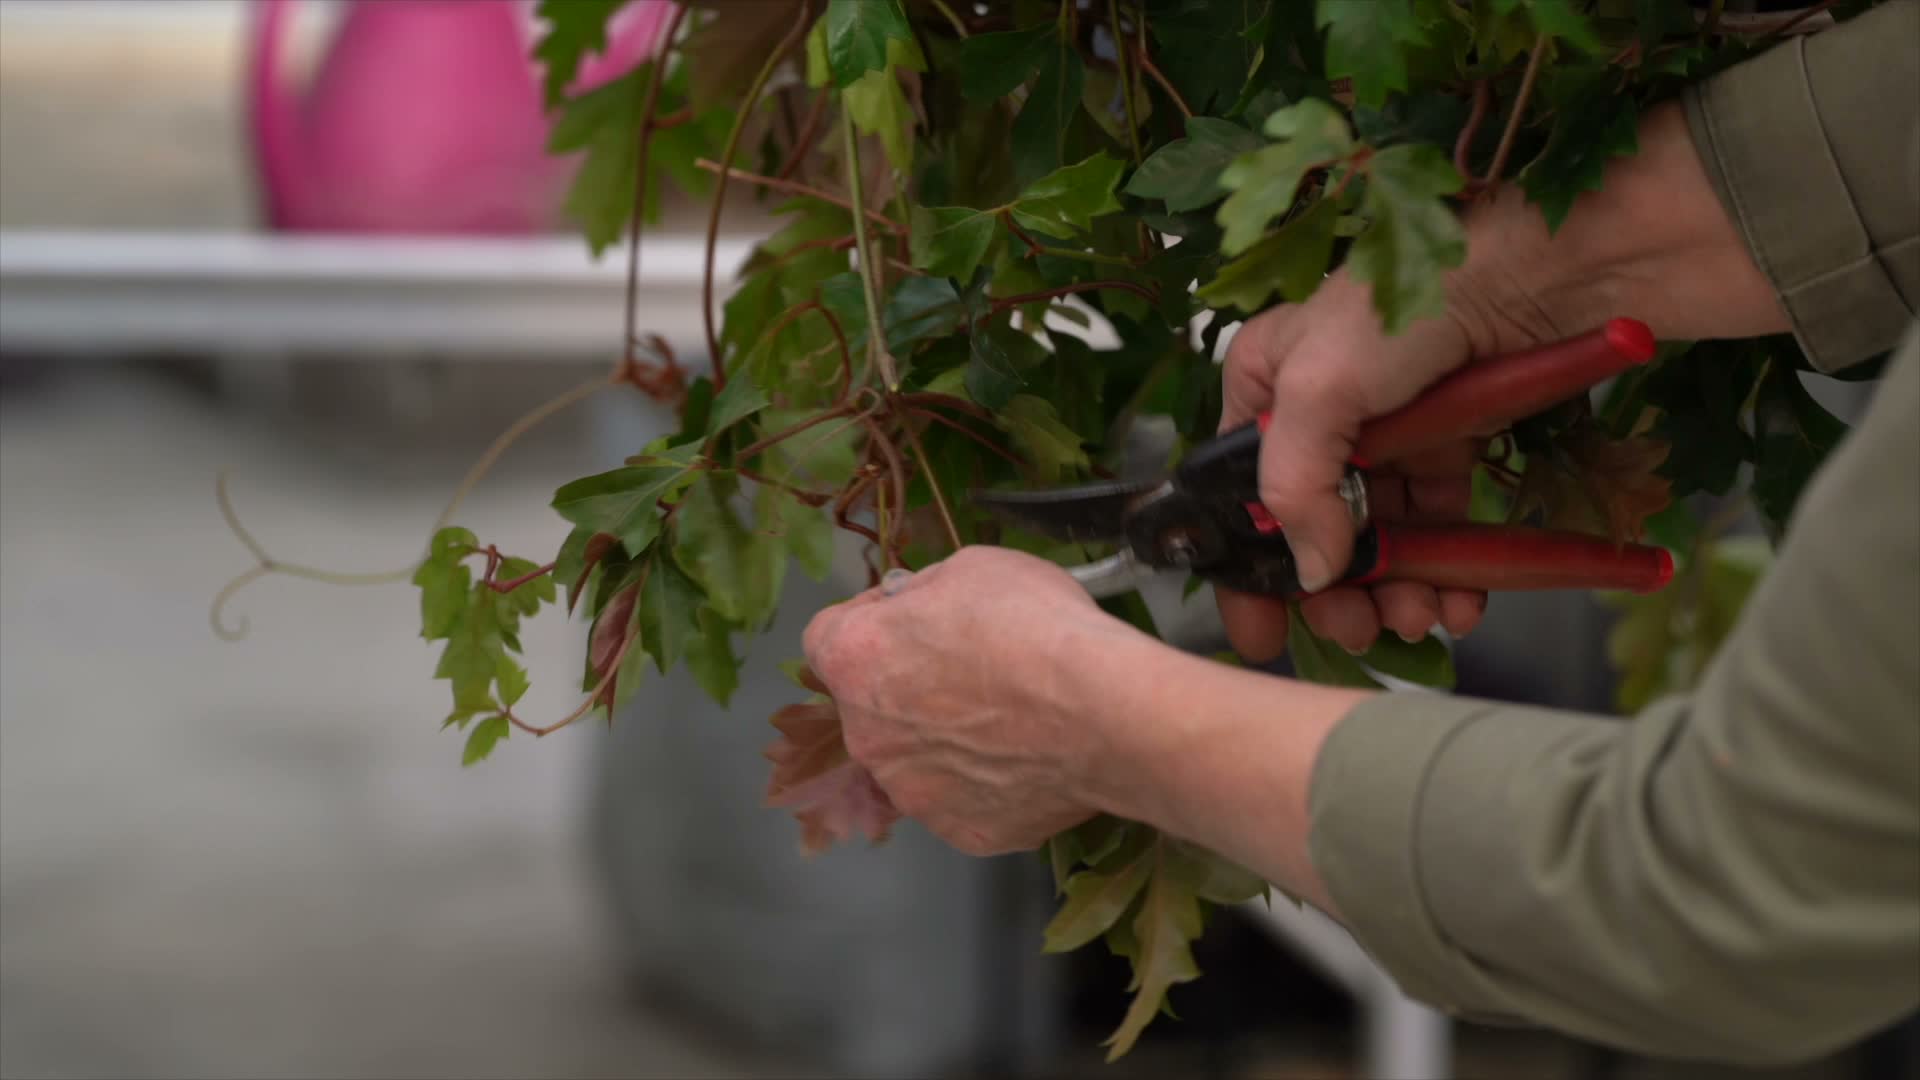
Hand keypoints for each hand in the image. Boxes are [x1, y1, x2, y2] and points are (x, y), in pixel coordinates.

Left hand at [800, 546, 1142, 855]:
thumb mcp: (971, 567)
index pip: (828, 637)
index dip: (872, 622)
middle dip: (910, 686)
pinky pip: (966, 799)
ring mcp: (913, 793)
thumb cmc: (1035, 627)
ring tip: (1012, 718)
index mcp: (855, 659)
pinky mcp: (963, 831)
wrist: (1105, 710)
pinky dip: (989, 782)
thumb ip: (924, 594)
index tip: (914, 617)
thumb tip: (915, 610)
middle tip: (974, 669)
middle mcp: (868, 735)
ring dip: (946, 739)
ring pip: (917, 759)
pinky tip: (1031, 756)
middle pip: (873, 705)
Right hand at [1217, 269, 1507, 658]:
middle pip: (1310, 527)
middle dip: (1335, 590)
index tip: (1263, 634)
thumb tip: (1312, 573)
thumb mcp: (1320, 388)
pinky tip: (1462, 602)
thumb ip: (1295, 488)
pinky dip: (1448, 573)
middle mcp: (1319, 412)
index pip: (1236, 495)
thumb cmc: (1415, 300)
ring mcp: (1389, 431)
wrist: (1552, 265)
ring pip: (1378, 537)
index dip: (1246, 569)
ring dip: (1395, 591)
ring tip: (1418, 618)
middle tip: (1359, 630)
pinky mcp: (1453, 443)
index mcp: (1264, 384)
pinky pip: (1439, 525)